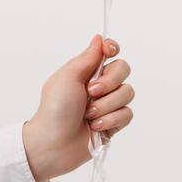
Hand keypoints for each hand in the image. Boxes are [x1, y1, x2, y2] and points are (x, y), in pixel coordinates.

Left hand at [21, 35, 135, 181]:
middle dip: (109, 81)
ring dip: (106, 105)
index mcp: (85, 71)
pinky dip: (111, 120)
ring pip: (127, 93)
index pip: (108, 52)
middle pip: (123, 69)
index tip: (110, 51)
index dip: (112, 49)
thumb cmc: (54, 108)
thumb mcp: (67, 77)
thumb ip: (87, 58)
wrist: (54, 143)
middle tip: (90, 92)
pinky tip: (95, 127)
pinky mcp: (115, 123)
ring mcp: (108, 104)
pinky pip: (127, 114)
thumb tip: (98, 38)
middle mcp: (99, 85)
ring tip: (88, 114)